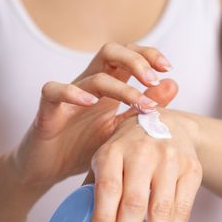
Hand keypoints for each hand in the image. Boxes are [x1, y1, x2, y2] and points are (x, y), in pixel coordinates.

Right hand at [7, 42, 177, 190]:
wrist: (47, 170)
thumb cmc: (83, 147)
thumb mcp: (120, 129)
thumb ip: (143, 107)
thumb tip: (174, 83)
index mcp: (107, 88)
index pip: (128, 56)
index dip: (148, 54)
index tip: (168, 68)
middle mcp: (88, 85)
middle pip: (111, 52)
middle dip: (135, 60)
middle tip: (153, 78)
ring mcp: (67, 97)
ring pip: (93, 76)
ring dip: (119, 86)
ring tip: (139, 102)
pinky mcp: (47, 111)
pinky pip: (54, 91)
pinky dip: (71, 93)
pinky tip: (91, 102)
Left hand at [86, 109, 202, 221]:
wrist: (172, 124)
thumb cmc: (130, 147)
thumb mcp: (108, 154)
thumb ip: (95, 185)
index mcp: (114, 149)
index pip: (107, 187)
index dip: (103, 219)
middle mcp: (143, 152)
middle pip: (134, 203)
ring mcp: (171, 160)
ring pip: (162, 210)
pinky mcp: (192, 170)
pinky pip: (182, 209)